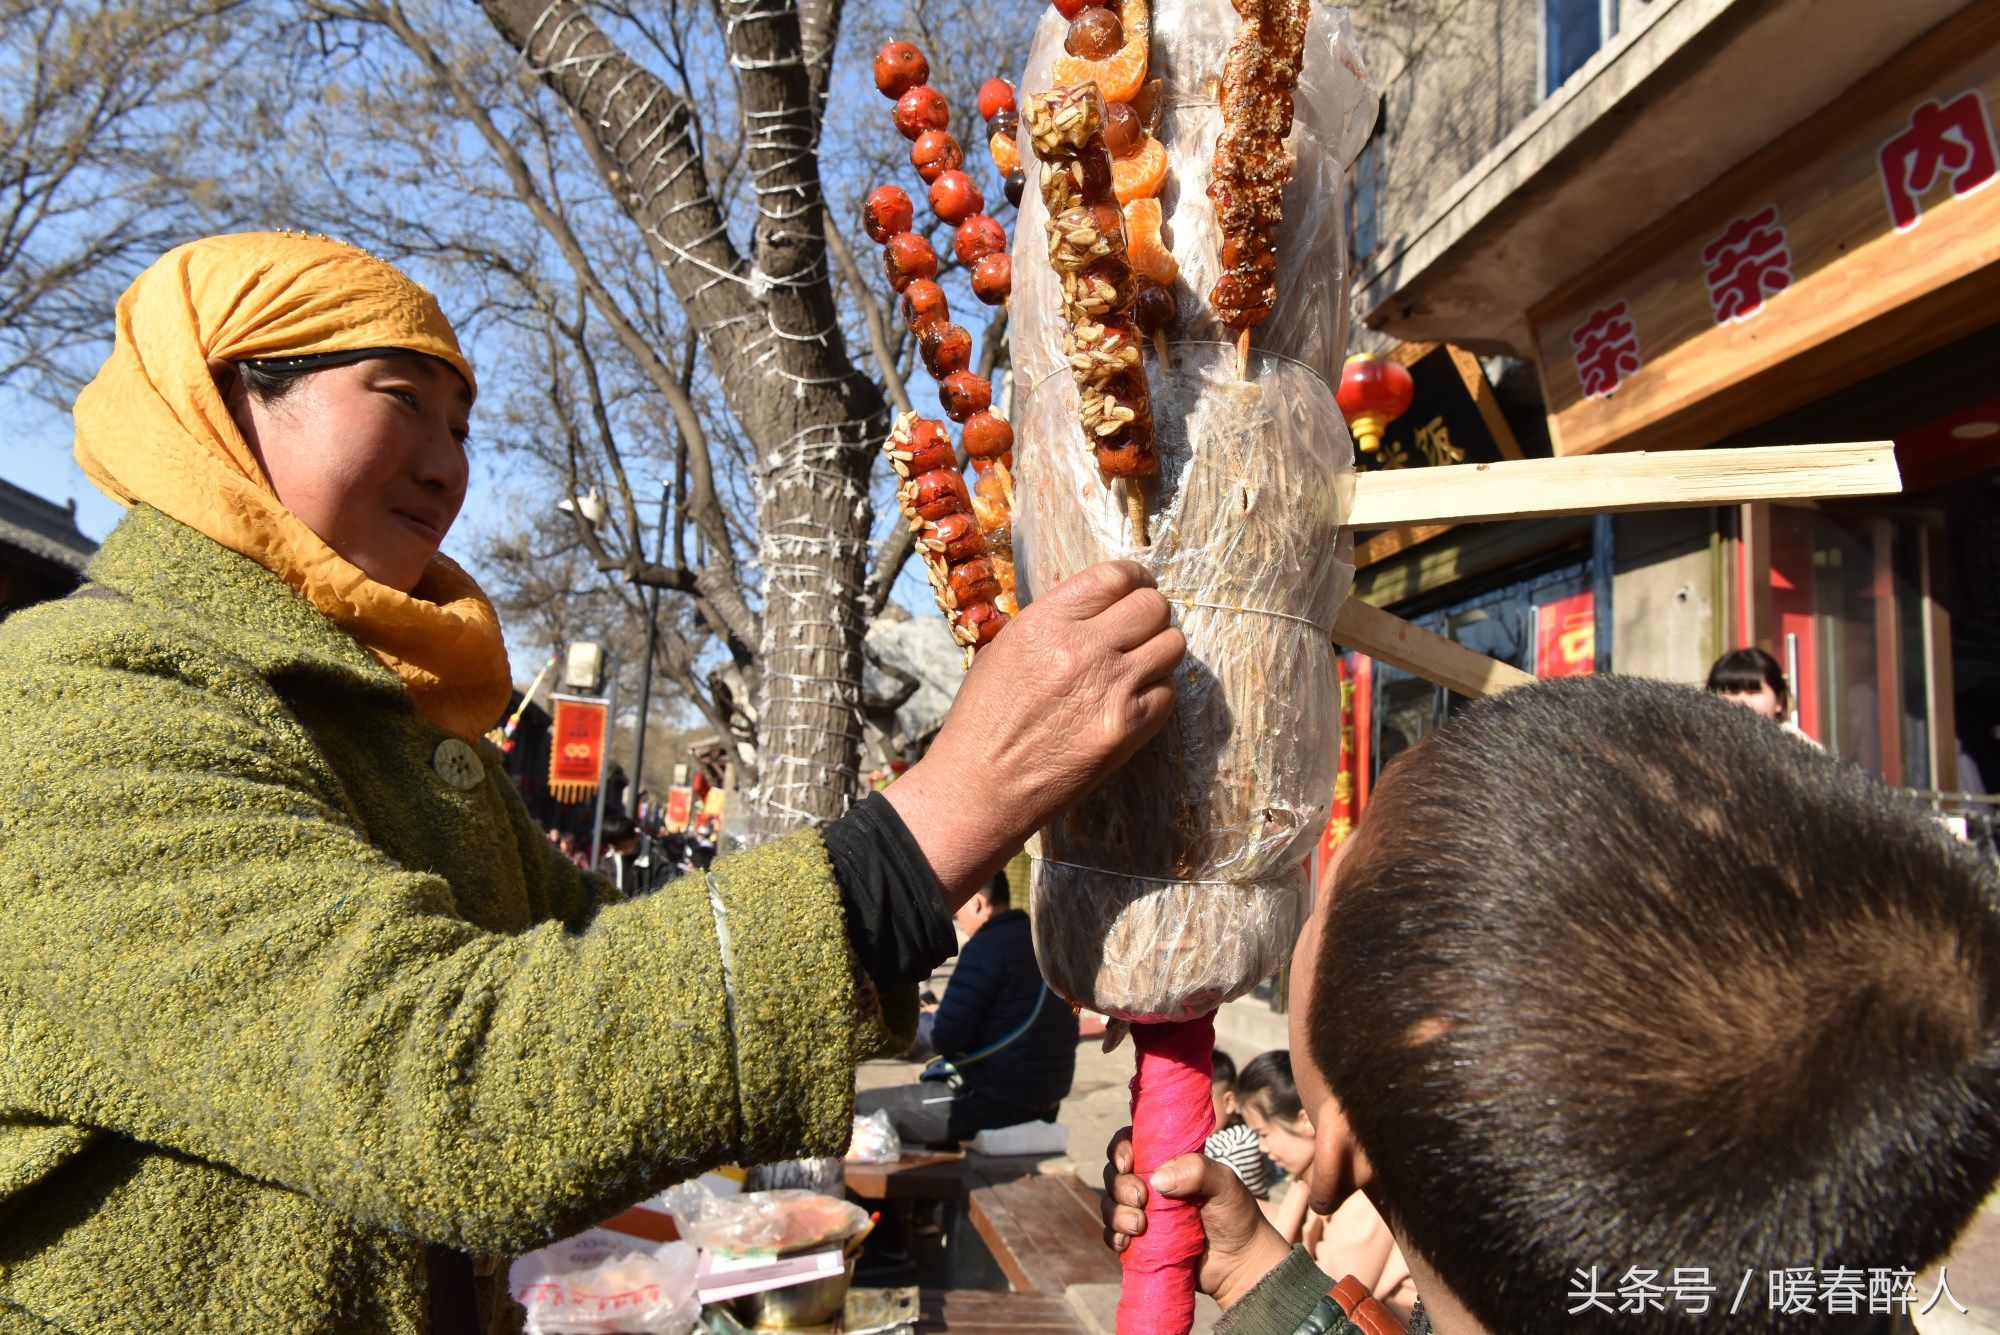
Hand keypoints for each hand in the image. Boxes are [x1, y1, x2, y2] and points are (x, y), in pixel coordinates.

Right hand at [888, 561, 1183, 906]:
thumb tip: (1098, 609)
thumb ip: (1054, 623)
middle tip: (1141, 628)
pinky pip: (1168, 693)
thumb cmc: (984, 719)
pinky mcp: (1128, 729)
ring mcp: (1112, 690)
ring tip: (1140, 663)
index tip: (1137, 586)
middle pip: (1154, 606)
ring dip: (1159, 650)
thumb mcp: (1005, 649)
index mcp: (1047, 623)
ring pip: (1172, 646)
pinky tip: (1132, 699)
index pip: (1114, 576)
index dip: (1134, 577)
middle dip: (1152, 613)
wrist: (980, 787)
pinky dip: (1156, 692)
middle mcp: (1084, 649)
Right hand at [1100, 1128, 1292, 1310]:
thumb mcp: (1225, 1184)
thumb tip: (1157, 1179)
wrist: (1241, 1265)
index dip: (1120, 1148)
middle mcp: (1150, 1185)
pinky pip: (1112, 1235)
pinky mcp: (1139, 1243)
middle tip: (1141, 1199)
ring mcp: (1143, 1214)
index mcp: (1167, 1162)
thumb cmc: (1235, 1216)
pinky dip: (1114, 1237)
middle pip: (1114, 1175)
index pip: (1131, 1143)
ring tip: (1139, 1226)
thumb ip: (1198, 1171)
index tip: (1128, 1163)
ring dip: (1117, 1213)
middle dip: (1120, 1185)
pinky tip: (1127, 1243)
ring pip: (1110, 1205)